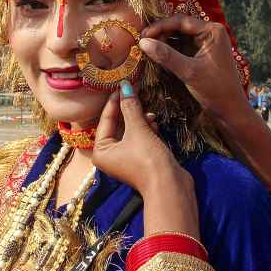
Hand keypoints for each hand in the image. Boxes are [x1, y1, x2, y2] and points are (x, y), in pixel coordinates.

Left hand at [93, 80, 200, 238]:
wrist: (169, 186)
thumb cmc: (148, 159)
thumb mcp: (138, 130)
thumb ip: (131, 107)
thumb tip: (125, 86)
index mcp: (101, 151)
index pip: (106, 119)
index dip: (115, 101)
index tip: (123, 84)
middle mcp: (110, 155)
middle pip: (118, 125)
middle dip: (130, 110)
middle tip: (136, 91)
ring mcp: (126, 158)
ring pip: (131, 130)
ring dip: (141, 120)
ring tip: (150, 113)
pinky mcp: (142, 159)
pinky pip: (141, 138)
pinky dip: (147, 129)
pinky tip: (155, 123)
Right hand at [140, 15, 247, 121]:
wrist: (230, 111)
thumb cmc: (215, 90)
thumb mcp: (189, 72)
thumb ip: (166, 56)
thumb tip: (143, 42)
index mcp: (212, 31)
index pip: (181, 21)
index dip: (160, 26)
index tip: (142, 35)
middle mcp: (210, 34)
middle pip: (179, 27)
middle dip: (160, 34)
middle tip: (141, 43)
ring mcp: (206, 45)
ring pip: (179, 38)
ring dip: (163, 42)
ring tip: (146, 49)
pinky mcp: (201, 56)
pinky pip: (181, 48)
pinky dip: (169, 51)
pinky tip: (157, 56)